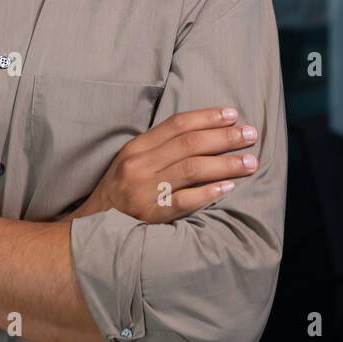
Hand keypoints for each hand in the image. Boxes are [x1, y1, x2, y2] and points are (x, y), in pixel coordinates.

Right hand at [71, 107, 258, 223]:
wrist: (92, 227)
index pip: (178, 124)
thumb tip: (202, 133)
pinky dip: (209, 192)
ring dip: (226, 164)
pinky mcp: (152, 215)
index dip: (208, 117)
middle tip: (250, 134)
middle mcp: (140, 165)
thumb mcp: (131, 160)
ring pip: (192, 169)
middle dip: (224, 137)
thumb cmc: (119, 190)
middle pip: (190, 144)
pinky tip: (229, 187)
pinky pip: (186, 200)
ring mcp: (146, 190)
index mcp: (137, 147)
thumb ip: (160, 146)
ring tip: (250, 161)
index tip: (233, 114)